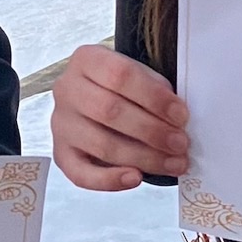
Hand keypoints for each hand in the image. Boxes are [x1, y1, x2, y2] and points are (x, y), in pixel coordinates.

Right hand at [50, 43, 189, 189]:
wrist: (97, 98)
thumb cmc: (125, 88)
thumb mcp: (139, 75)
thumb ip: (156, 90)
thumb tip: (178, 119)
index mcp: (86, 60)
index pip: (119, 75)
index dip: (154, 97)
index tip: (181, 115)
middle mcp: (67, 90)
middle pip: (109, 111)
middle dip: (152, 131)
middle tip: (180, 143)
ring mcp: (61, 124)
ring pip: (101, 145)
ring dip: (143, 157)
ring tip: (173, 163)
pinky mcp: (61, 153)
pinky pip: (81, 174)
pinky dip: (110, 181)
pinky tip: (136, 178)